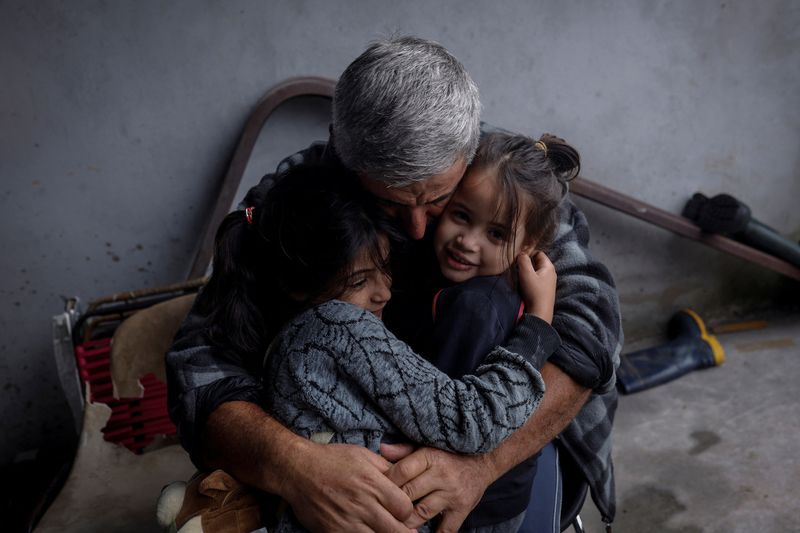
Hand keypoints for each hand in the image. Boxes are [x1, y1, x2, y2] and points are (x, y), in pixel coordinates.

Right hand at [280, 441, 415, 532]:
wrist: (297, 470)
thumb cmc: (330, 460)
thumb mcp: (363, 455)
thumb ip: (386, 468)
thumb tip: (404, 479)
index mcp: (372, 483)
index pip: (405, 508)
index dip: (407, 511)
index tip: (403, 511)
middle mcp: (362, 504)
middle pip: (396, 530)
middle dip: (402, 530)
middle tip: (402, 528)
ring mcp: (347, 521)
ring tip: (384, 529)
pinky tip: (366, 531)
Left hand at [384, 446, 496, 532]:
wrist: (483, 461)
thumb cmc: (448, 454)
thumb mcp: (427, 447)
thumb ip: (404, 450)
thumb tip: (381, 449)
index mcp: (430, 457)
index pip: (401, 471)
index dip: (386, 482)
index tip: (376, 489)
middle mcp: (441, 475)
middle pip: (408, 493)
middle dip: (392, 503)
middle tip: (381, 509)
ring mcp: (452, 494)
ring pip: (421, 513)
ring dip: (406, 521)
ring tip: (396, 522)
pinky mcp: (461, 509)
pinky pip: (445, 529)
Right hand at [517, 252, 556, 322]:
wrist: (540, 312)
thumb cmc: (534, 292)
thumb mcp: (526, 274)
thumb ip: (523, 260)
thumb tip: (521, 253)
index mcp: (548, 266)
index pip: (538, 253)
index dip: (528, 253)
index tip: (518, 259)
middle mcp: (551, 273)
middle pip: (537, 262)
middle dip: (527, 263)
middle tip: (517, 267)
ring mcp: (549, 282)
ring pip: (536, 271)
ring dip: (528, 271)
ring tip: (520, 276)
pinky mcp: (545, 289)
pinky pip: (537, 279)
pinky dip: (530, 279)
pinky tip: (525, 284)